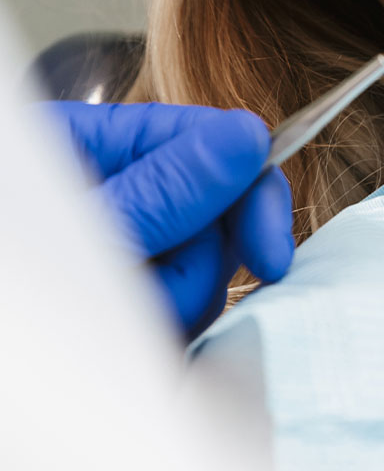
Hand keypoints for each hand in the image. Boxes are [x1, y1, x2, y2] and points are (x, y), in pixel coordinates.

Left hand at [46, 101, 293, 337]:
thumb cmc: (5, 294)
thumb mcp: (87, 230)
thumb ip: (167, 189)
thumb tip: (251, 136)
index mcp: (100, 142)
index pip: (212, 139)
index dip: (253, 193)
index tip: (270, 256)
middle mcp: (122, 187)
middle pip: (216, 212)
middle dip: (199, 266)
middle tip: (158, 304)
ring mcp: (128, 241)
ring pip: (202, 270)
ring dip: (174, 306)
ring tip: (116, 323)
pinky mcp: (129, 292)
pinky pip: (181, 308)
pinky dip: (163, 330)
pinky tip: (126, 335)